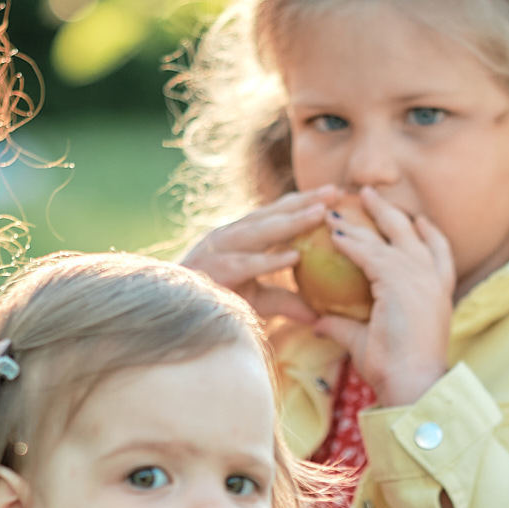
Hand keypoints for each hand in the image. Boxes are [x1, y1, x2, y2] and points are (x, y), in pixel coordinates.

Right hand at [181, 187, 338, 321]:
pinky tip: (294, 257)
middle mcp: (230, 235)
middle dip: (305, 201)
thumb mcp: (256, 301)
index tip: (337, 193)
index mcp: (241, 236)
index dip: (305, 201)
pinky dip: (269, 260)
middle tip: (337, 191)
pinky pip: (245, 264)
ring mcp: (219, 250)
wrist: (171, 314)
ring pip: (261, 231)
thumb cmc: (212, 303)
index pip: (278, 213)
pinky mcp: (213, 271)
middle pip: (273, 213)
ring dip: (292, 222)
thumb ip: (285, 301)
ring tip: (321, 214)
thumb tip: (318, 316)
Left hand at [314, 187, 455, 406]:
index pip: (438, 250)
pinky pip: (369, 252)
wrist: (412, 383)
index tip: (416, 219)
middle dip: (390, 210)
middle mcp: (433, 279)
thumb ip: (344, 326)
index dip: (426, 231)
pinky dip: (349, 241)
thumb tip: (317, 322)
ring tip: (340, 205)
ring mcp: (418, 276)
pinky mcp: (398, 280)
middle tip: (368, 194)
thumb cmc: (396, 371)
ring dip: (362, 219)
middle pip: (413, 231)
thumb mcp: (368, 342)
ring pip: (388, 236)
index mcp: (440, 292)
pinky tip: (330, 233)